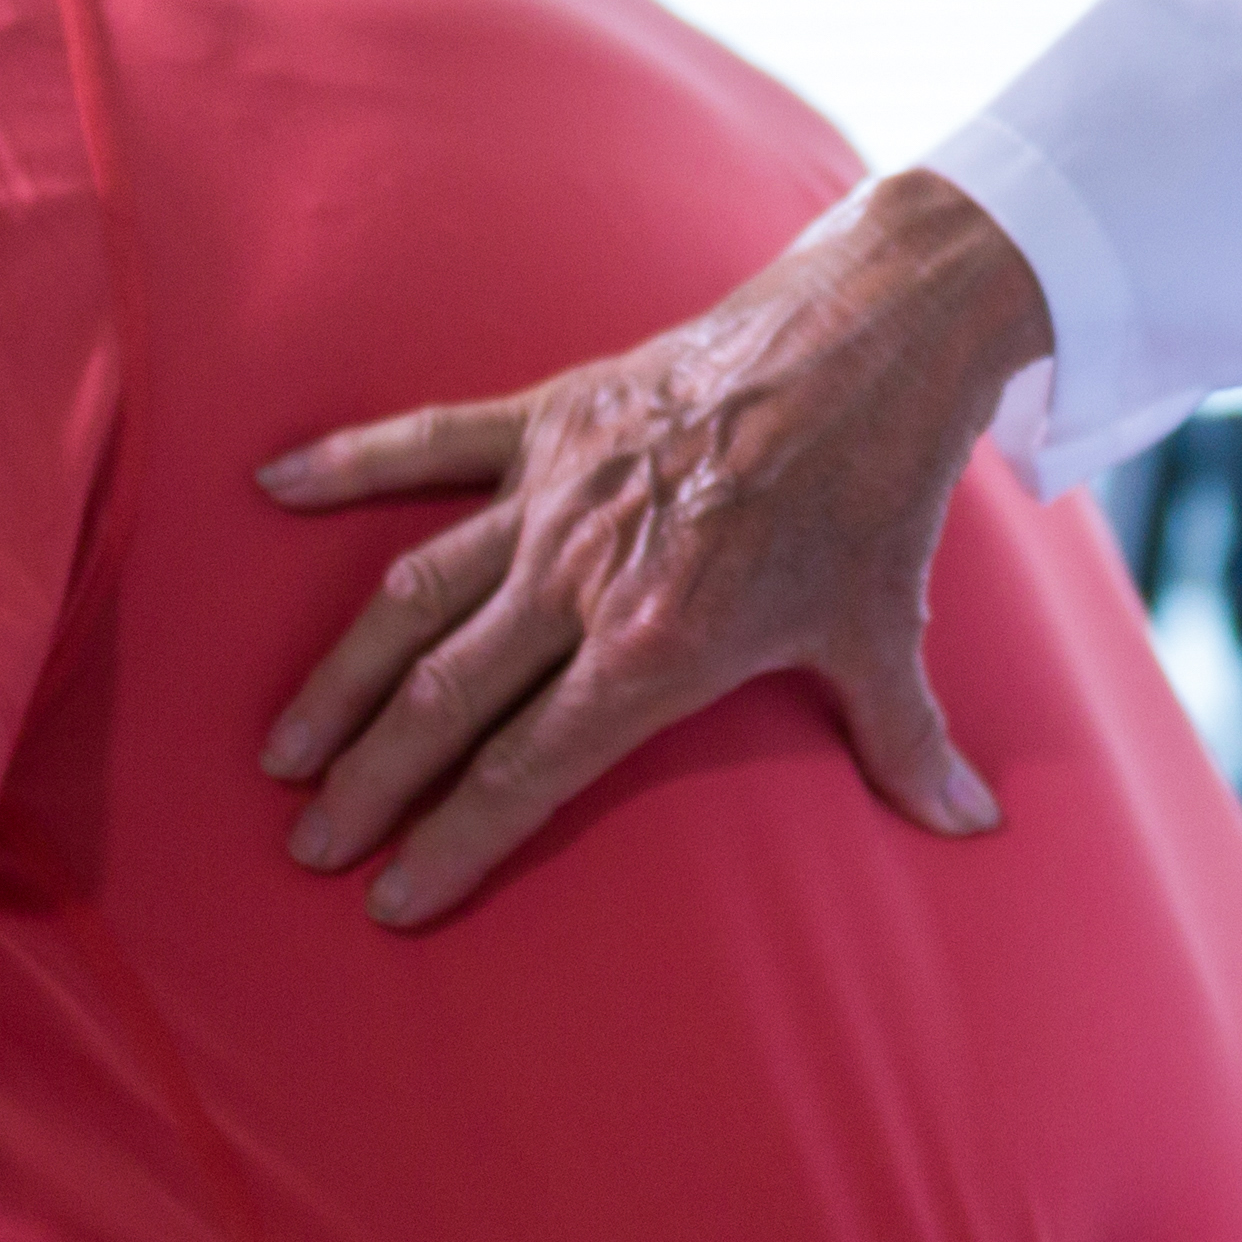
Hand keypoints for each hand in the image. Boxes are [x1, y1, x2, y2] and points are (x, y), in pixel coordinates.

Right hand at [255, 170, 1056, 924]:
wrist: (865, 342)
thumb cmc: (872, 494)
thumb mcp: (883, 629)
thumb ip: (909, 742)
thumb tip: (970, 828)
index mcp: (657, 647)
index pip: (527, 770)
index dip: (453, 841)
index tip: (390, 899)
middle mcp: (583, 577)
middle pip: (446, 700)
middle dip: (369, 782)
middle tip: (308, 846)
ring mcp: (556, 493)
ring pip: (414, 595)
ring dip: (342, 675)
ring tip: (284, 747)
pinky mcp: (551, 416)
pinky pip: (429, 441)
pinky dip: (350, 460)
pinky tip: (271, 483)